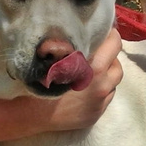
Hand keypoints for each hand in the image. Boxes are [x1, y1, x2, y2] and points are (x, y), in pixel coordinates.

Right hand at [0, 28, 123, 141]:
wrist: (28, 113)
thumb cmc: (37, 81)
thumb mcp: (56, 58)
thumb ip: (74, 46)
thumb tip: (84, 31)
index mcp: (92, 69)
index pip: (113, 44)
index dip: (110, 35)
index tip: (106, 31)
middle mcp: (100, 86)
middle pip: (117, 63)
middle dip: (111, 55)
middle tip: (101, 49)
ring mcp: (99, 103)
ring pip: (114, 82)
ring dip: (108, 72)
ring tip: (95, 68)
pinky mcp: (95, 114)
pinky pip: (107, 98)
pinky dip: (102, 90)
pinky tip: (89, 86)